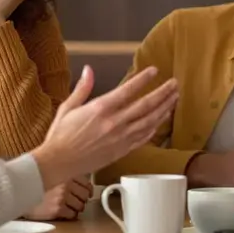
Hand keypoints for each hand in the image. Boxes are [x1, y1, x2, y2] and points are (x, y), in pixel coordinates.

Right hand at [25, 176, 92, 219]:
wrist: (18, 192)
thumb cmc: (32, 182)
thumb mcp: (49, 172)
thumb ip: (63, 172)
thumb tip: (77, 174)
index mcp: (65, 173)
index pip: (86, 184)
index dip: (87, 190)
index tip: (85, 193)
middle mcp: (65, 184)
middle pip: (85, 196)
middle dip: (82, 200)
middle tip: (76, 202)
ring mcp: (62, 197)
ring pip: (80, 206)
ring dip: (76, 208)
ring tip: (69, 208)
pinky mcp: (57, 209)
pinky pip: (72, 215)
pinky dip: (70, 215)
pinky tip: (64, 213)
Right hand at [31, 65, 178, 189]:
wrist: (58, 163)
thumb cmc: (60, 135)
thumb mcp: (68, 107)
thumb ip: (82, 88)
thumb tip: (89, 69)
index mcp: (100, 109)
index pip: (128, 90)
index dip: (143, 79)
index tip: (155, 70)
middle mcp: (114, 123)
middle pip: (145, 105)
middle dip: (163, 93)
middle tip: (175, 84)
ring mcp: (120, 138)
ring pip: (149, 121)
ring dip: (164, 109)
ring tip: (174, 99)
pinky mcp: (122, 151)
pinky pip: (143, 138)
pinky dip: (154, 128)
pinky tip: (161, 121)